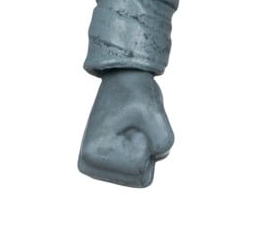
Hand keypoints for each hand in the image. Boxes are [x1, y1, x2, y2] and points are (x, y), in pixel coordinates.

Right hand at [78, 70, 174, 186]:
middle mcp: (90, 166)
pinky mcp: (111, 163)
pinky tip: (134, 132)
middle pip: (142, 177)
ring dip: (148, 148)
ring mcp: (100, 167)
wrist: (125, 77)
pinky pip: (144, 169)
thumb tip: (159, 155)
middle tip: (136, 124)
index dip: (145, 140)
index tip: (132, 121)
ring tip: (135, 127)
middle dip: (147, 147)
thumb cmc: (136, 92)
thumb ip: (163, 140)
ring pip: (144, 174)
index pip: (139, 166)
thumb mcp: (153, 111)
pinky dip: (147, 149)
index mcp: (92, 156)